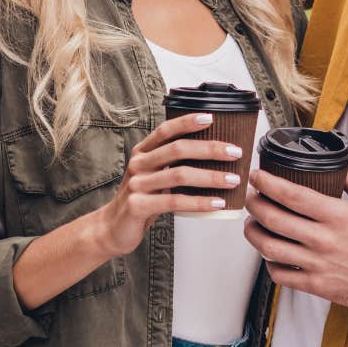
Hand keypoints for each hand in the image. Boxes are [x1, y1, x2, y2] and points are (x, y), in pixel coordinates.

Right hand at [93, 113, 243, 256]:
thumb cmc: (140, 200)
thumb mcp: (153, 176)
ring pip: (180, 175)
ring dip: (211, 177)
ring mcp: (137, 184)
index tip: (211, 118)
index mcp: (143, 152)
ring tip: (233, 180)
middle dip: (211, 149)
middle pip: (178, 149)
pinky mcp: (138, 205)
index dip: (187, 122)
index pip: (166, 130)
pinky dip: (200, 202)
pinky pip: (175, 201)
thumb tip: (213, 156)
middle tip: (235, 153)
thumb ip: (172, 164)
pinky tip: (217, 203)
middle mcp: (139, 164)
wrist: (112, 228)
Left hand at [243, 169, 347, 310]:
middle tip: (251, 198)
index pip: (291, 195)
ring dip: (254, 233)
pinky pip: (281, 275)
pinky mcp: (317, 285)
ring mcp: (318, 264)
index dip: (267, 183)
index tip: (257, 176)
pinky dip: (269, 263)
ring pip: (270, 248)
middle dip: (254, 204)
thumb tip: (337, 166)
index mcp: (336, 215)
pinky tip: (270, 255)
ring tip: (252, 225)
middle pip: (273, 219)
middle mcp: (323, 239)